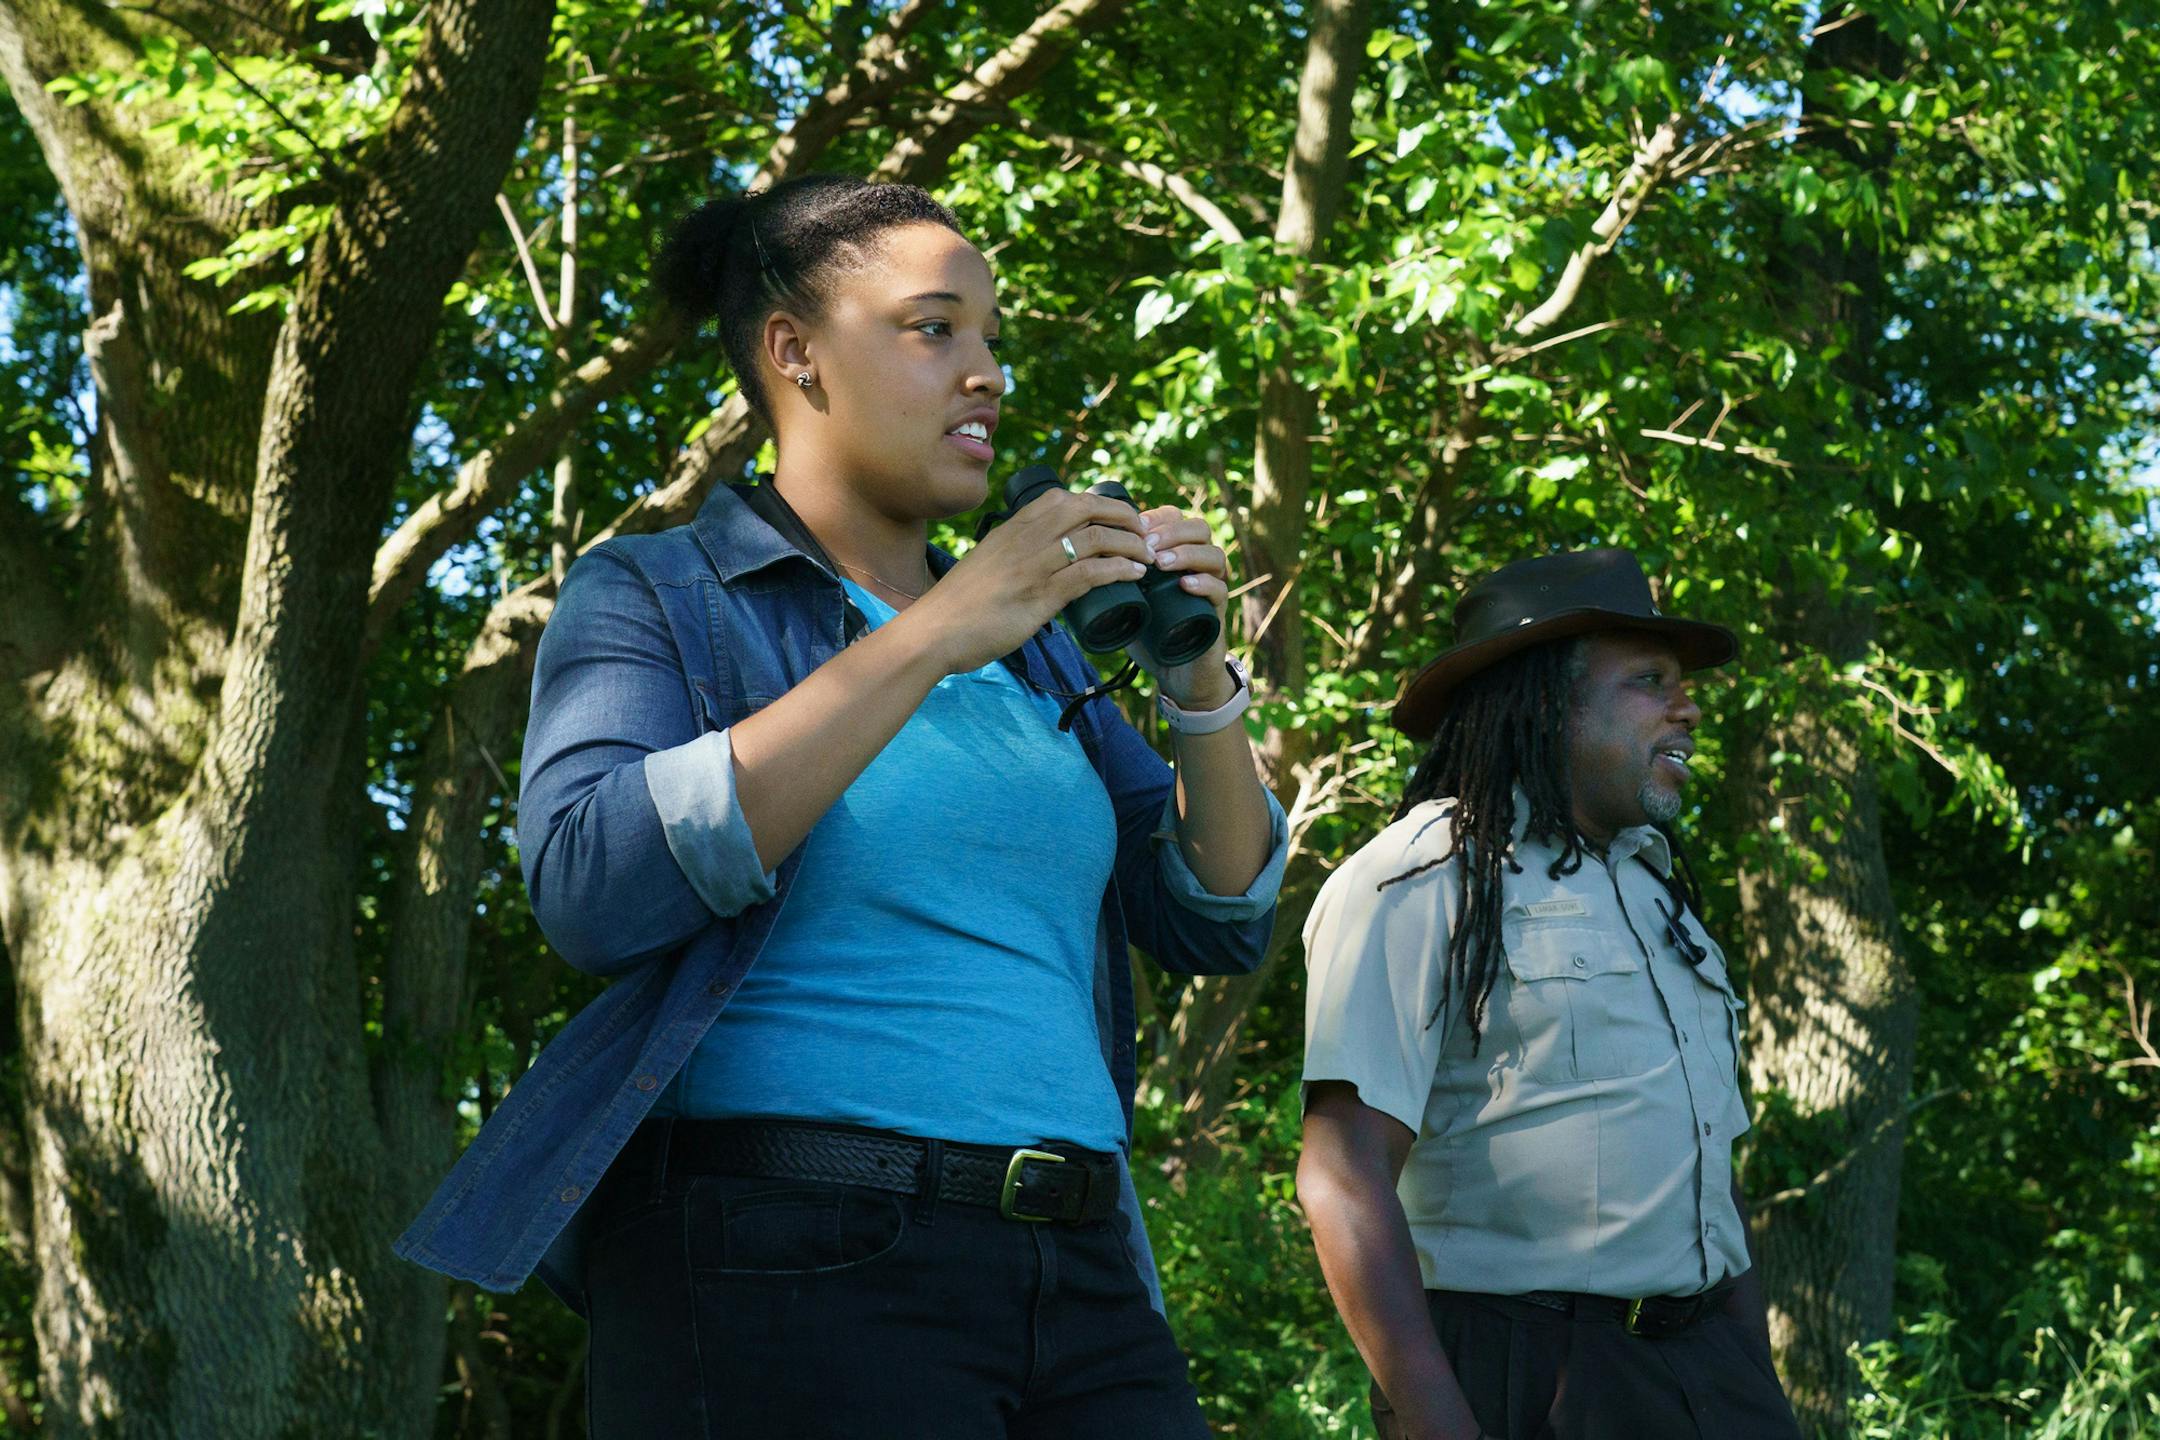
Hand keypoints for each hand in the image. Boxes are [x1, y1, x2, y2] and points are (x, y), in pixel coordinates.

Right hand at [907, 488, 1150, 675]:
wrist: (934, 631)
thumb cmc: (960, 604)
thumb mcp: (989, 563)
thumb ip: (1015, 555)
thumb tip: (1044, 563)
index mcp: (1013, 527)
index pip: (1064, 498)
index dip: (1099, 503)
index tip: (1119, 517)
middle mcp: (1025, 538)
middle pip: (1087, 509)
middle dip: (1124, 516)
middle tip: (1144, 533)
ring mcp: (1034, 566)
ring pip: (1095, 538)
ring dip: (1130, 544)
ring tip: (1147, 557)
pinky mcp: (1040, 597)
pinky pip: (1089, 574)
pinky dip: (1119, 571)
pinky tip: (1134, 575)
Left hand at [1127, 505, 1234, 707]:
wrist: (1175, 673)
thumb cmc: (1149, 631)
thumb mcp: (1127, 598)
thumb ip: (1107, 577)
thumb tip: (1071, 557)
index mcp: (1177, 555)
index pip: (1175, 519)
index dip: (1155, 518)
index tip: (1132, 528)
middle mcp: (1199, 565)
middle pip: (1198, 528)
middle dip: (1171, 532)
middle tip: (1146, 545)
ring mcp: (1212, 587)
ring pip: (1214, 555)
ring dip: (1186, 554)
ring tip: (1161, 564)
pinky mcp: (1218, 613)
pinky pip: (1220, 590)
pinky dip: (1204, 584)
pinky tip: (1185, 584)